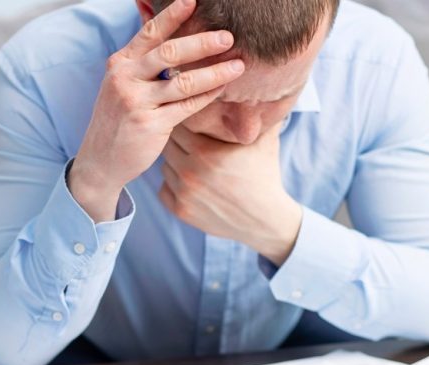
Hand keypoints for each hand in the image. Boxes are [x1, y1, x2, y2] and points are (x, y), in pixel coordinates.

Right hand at [68, 0, 244, 221]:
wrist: (100, 160)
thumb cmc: (118, 120)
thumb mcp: (120, 85)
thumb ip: (142, 63)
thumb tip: (170, 39)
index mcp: (120, 63)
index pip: (150, 32)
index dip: (172, 15)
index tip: (193, 1)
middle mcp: (125, 78)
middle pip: (170, 53)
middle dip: (202, 42)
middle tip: (228, 38)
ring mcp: (136, 102)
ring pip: (183, 81)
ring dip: (214, 72)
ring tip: (238, 66)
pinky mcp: (149, 124)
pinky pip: (186, 106)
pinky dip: (207, 96)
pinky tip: (222, 88)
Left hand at [160, 124, 302, 265]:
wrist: (266, 220)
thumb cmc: (265, 175)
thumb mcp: (264, 140)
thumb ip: (255, 112)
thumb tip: (259, 80)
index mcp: (206, 151)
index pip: (180, 122)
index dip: (186, 117)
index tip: (192, 117)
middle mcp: (190, 171)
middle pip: (168, 142)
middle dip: (177, 138)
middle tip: (190, 137)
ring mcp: (183, 193)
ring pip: (164, 165)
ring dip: (174, 160)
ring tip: (192, 160)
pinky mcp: (180, 210)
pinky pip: (163, 188)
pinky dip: (173, 185)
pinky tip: (190, 182)